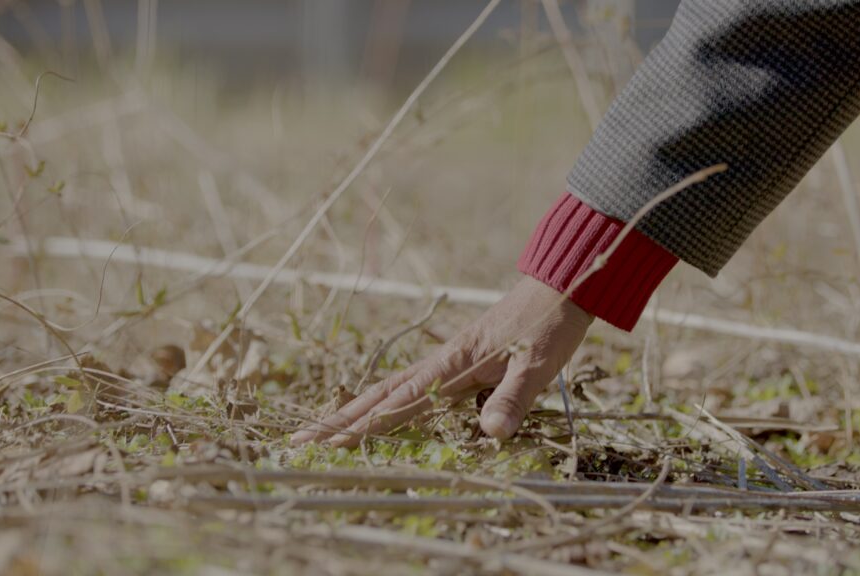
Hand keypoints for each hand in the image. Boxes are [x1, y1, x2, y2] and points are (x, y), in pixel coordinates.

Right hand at [290, 276, 593, 446]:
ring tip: (323, 430)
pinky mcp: (459, 363)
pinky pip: (411, 387)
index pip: (401, 400)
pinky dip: (384, 402)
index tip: (331, 442)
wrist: (559, 287)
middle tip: (299, 440)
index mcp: (455, 362)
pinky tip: (376, 413)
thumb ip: (514, 399)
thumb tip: (490, 434)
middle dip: (341, 419)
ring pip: (390, 390)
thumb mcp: (539, 364)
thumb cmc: (550, 325)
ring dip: (355, 411)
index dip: (367, 424)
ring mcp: (447, 362)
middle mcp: (442, 362)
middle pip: (381, 394)